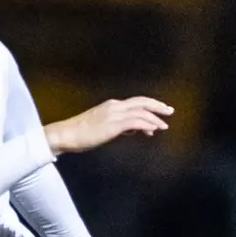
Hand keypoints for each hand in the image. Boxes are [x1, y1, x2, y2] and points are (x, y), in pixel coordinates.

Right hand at [44, 97, 172, 154]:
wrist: (65, 135)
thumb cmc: (79, 134)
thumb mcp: (101, 128)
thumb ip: (117, 127)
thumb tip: (130, 130)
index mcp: (111, 106)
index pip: (135, 103)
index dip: (149, 107)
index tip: (159, 114)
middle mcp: (114, 106)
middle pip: (142, 102)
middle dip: (157, 106)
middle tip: (169, 111)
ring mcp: (114, 114)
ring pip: (141, 111)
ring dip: (155, 118)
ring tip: (164, 126)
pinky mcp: (114, 124)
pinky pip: (136, 122)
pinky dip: (147, 124)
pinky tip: (154, 130)